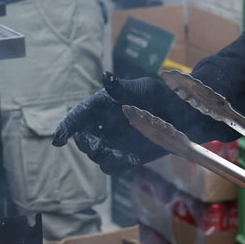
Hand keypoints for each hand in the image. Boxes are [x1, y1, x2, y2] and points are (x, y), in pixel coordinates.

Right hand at [50, 72, 225, 175]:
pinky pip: (113, 166)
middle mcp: (104, 125)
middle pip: (84, 139)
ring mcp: (114, 142)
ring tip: (123, 153)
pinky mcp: (126, 156)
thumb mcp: (143, 89)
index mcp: (102, 105)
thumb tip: (107, 78)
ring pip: (97, 155)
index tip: (59, 140)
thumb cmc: (162, 96)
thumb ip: (122, 89)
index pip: (77, 117)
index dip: (66, 128)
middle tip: (97, 145)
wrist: (185, 116)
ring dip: (104, 156)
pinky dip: (118, 164)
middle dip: (87, 144)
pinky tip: (132, 157)